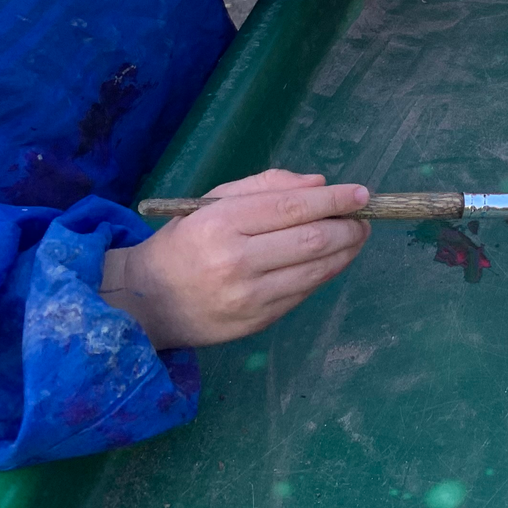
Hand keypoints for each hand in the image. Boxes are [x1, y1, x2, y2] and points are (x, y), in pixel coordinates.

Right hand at [100, 170, 370, 349]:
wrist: (144, 301)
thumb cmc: (185, 241)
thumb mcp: (213, 201)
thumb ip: (267, 187)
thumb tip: (320, 185)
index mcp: (221, 223)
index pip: (294, 207)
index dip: (335, 200)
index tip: (362, 194)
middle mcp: (235, 260)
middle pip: (313, 240)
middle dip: (349, 227)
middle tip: (364, 219)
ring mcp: (247, 296)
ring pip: (316, 270)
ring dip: (346, 252)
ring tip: (356, 237)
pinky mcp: (256, 322)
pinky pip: (304, 293)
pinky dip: (325, 273)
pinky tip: (330, 260)